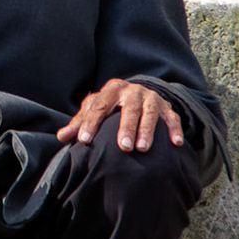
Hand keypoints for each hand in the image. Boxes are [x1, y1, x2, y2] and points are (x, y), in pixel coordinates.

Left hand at [57, 78, 183, 151]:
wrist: (136, 93)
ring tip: (143, 148)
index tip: (84, 141)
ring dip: (147, 130)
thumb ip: (80, 123)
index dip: (90, 123)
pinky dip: (174, 129)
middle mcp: (132, 91)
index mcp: (111, 90)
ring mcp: (151, 98)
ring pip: (150, 113)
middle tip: (123, 146)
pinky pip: (172, 118)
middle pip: (130, 108)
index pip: (99, 106)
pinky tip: (176, 143)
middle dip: (126, 127)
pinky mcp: (166, 107)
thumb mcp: (95, 109)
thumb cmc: (110, 106)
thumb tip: (61, 137)